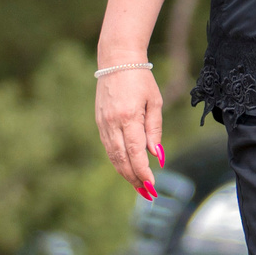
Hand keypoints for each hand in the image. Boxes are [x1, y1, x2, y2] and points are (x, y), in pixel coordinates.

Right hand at [94, 65, 163, 198]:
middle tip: (147, 193)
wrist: (117, 61)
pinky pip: (108, 147)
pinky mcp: (99, 123)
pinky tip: (128, 169)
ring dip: (125, 174)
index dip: (142, 171)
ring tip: (139, 186)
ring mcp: (103, 124)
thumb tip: (156, 155)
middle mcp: (112, 123)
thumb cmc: (141, 80)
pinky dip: (118, 161)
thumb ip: (154, 130)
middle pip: (121, 159)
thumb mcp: (155, 102)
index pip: (134, 152)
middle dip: (134, 179)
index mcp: (127, 117)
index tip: (152, 184)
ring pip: (113, 156)